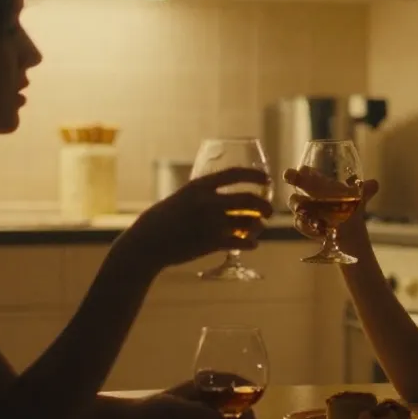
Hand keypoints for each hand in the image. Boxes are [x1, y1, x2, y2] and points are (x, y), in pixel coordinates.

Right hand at [119, 167, 272, 273]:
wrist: (148, 242)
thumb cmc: (164, 218)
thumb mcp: (183, 196)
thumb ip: (204, 193)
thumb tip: (227, 191)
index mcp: (200, 186)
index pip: (235, 174)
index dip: (255, 176)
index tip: (268, 180)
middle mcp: (208, 202)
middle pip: (249, 199)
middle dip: (265, 206)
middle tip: (269, 211)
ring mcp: (210, 223)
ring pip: (248, 222)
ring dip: (258, 226)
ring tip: (258, 229)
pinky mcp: (211, 243)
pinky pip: (241, 242)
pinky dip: (250, 244)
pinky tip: (252, 245)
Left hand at [165, 377, 261, 418]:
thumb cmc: (160, 413)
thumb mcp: (188, 414)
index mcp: (202, 384)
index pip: (231, 379)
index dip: (248, 388)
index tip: (260, 398)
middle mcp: (204, 394)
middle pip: (233, 399)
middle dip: (247, 411)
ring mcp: (200, 409)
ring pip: (228, 413)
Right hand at [282, 167, 377, 239]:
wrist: (348, 233)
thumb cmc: (350, 210)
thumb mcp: (359, 199)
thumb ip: (365, 191)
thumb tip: (374, 184)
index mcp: (321, 182)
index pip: (307, 171)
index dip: (303, 169)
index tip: (302, 169)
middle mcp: (309, 192)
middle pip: (294, 182)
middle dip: (292, 177)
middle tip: (289, 175)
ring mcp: (304, 208)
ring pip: (294, 202)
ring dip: (301, 205)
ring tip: (313, 212)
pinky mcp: (302, 223)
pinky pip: (298, 222)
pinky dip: (307, 226)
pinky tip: (320, 231)